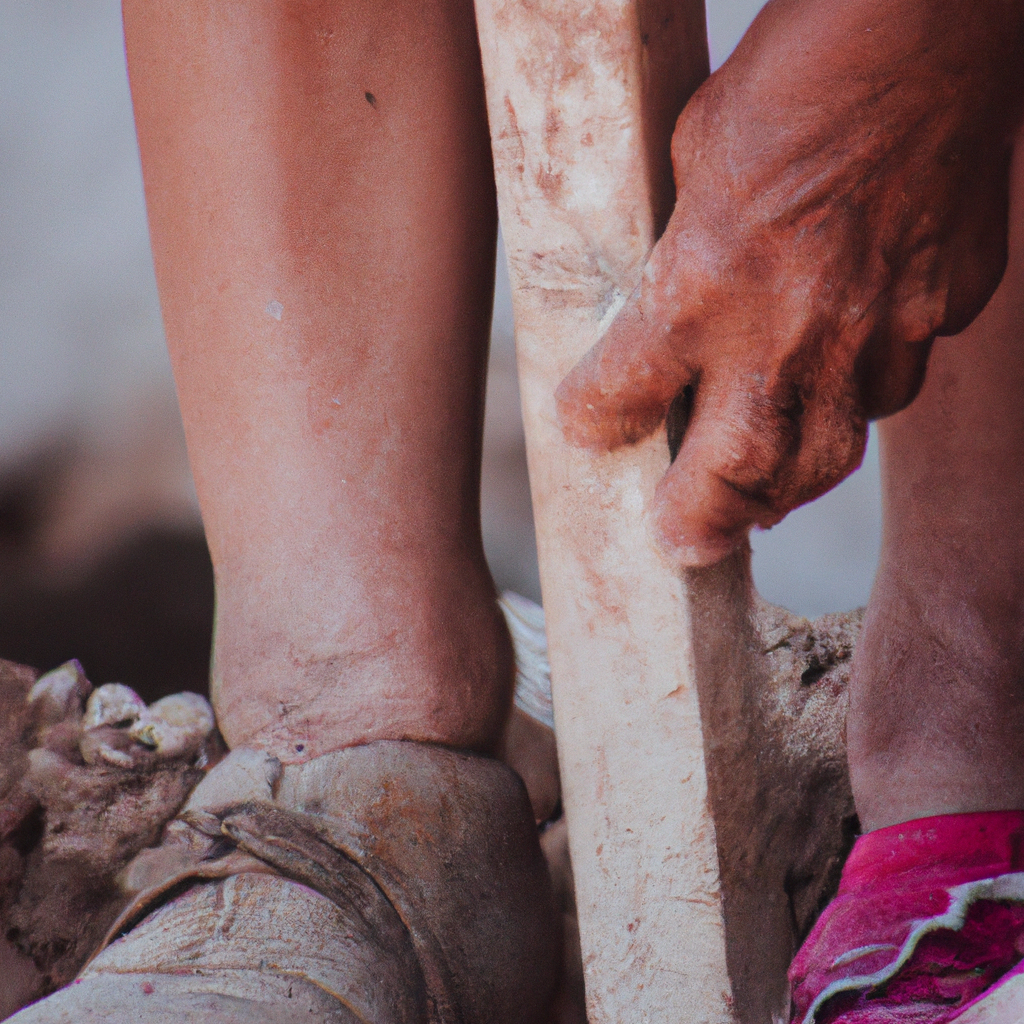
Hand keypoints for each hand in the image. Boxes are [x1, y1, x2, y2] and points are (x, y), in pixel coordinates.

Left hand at [557, 0, 1022, 565]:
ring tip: (754, 506)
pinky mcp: (940, 312)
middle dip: (700, 521)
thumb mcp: (694, 153)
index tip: (587, 432)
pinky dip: (858, 406)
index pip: (625, 391)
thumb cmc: (797, 74)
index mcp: (700, 283)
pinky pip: (894, 385)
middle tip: (682, 547)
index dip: (596, 421)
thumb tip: (674, 286)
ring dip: (782, 489)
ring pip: (827, 453)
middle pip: (734, 471)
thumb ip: (682, 240)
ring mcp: (873, 330)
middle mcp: (785, 328)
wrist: (928, 29)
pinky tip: (839, 399)